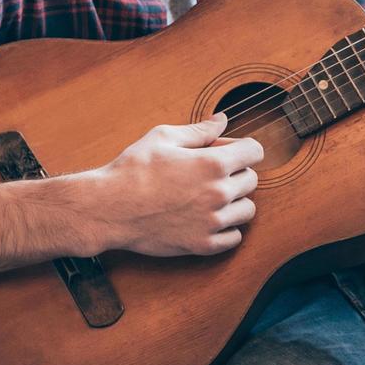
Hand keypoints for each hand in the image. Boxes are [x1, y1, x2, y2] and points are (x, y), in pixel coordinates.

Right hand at [94, 113, 262, 256]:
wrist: (108, 208)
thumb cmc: (132, 170)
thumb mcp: (163, 138)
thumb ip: (199, 130)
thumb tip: (222, 119)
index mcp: (212, 163)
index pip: (255, 151)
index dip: (244, 148)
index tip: (231, 152)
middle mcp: (218, 193)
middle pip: (252, 180)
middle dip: (237, 173)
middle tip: (211, 174)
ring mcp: (211, 222)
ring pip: (247, 210)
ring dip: (235, 202)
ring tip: (210, 198)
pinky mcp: (202, 245)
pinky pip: (234, 238)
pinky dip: (227, 229)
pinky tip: (208, 219)